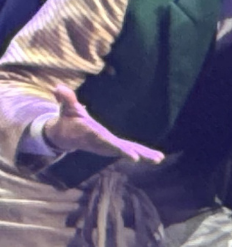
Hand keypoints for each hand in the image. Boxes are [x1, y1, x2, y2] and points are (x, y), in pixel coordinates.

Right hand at [43, 84, 163, 162]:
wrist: (65, 137)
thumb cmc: (68, 119)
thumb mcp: (67, 108)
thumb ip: (66, 99)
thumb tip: (58, 87)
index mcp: (92, 134)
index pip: (105, 141)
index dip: (116, 147)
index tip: (129, 155)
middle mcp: (102, 143)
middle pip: (118, 149)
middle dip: (130, 153)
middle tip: (141, 159)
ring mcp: (109, 147)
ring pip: (128, 151)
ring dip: (144, 155)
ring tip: (159, 159)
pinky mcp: (114, 147)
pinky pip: (131, 150)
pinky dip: (144, 154)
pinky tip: (158, 157)